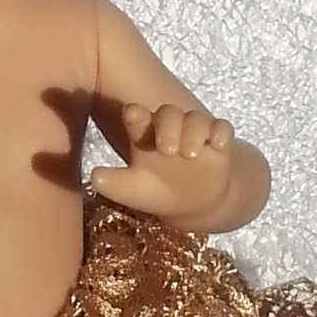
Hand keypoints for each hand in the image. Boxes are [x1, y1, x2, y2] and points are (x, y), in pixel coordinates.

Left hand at [91, 103, 233, 219]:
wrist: (189, 204)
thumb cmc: (153, 190)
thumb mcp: (130, 190)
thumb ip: (112, 183)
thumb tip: (94, 177)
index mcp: (144, 134)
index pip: (138, 116)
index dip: (135, 114)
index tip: (133, 115)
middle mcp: (169, 128)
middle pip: (169, 113)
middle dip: (168, 125)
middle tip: (166, 149)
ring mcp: (195, 134)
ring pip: (196, 118)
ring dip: (194, 131)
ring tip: (189, 154)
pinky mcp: (218, 143)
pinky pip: (222, 128)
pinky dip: (221, 132)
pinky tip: (218, 144)